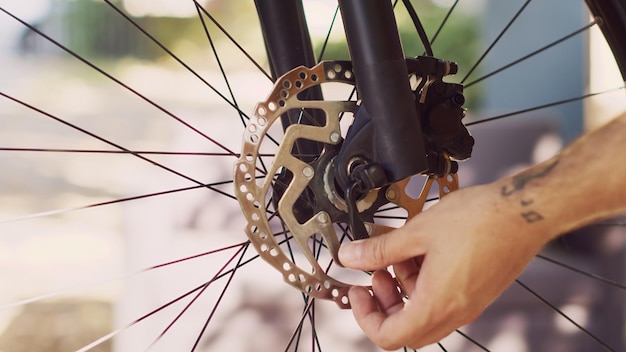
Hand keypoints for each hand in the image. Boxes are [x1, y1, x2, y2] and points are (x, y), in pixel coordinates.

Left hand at [338, 182, 549, 349]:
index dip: (365, 318)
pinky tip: (420, 250)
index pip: (390, 336)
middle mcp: (455, 312)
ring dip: (403, 288)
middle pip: (407, 328)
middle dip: (383, 303)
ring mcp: (469, 303)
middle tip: (375, 273)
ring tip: (397, 254)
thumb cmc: (480, 220)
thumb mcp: (416, 233)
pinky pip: (442, 298)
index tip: (358, 292)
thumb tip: (351, 257)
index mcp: (437, 304)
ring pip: (424, 311)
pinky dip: (423, 281)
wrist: (525, 210)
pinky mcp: (478, 290)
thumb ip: (379, 250)